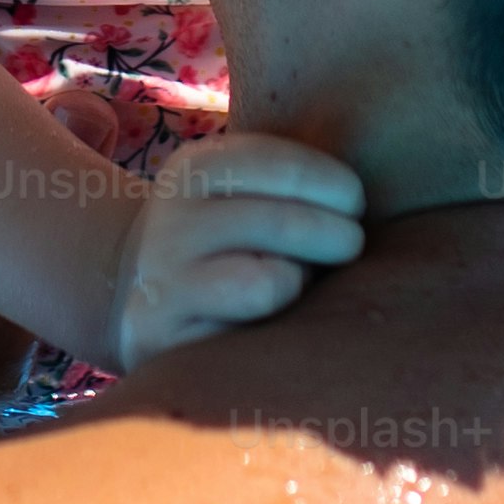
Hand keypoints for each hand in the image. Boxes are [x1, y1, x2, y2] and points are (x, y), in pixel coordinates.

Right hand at [110, 130, 367, 367]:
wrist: (139, 294)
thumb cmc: (224, 241)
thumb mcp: (240, 191)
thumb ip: (290, 185)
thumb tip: (364, 205)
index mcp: (196, 168)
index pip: (285, 166)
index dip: (339, 186)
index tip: (353, 206)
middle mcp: (173, 218)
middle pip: (285, 223)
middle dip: (337, 237)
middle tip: (346, 247)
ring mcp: (164, 280)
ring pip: (270, 281)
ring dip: (301, 284)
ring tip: (298, 282)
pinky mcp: (165, 337)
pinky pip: (249, 335)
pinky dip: (276, 326)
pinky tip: (271, 320)